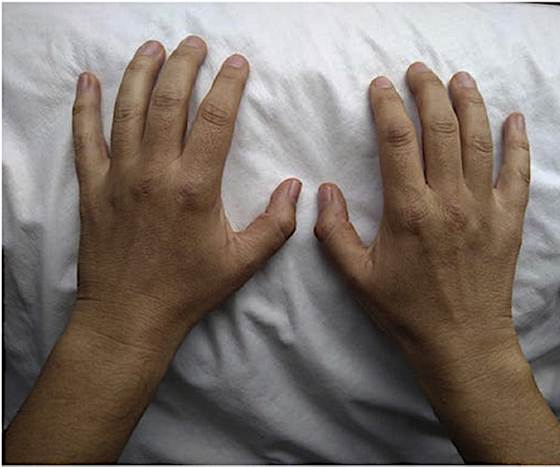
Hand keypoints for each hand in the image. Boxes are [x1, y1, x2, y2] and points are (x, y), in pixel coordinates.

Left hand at [5, 37, 301, 463]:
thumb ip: (276, 224)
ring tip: (152, 48)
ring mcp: (119, 177)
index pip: (214, 120)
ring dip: (139, 73)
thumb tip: (296, 187)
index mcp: (195, 187)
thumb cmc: (188, 290)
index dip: (226, 86)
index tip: (235, 63)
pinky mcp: (93, 188)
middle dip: (182, 66)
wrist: (130, 316)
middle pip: (167, 102)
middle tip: (193, 43)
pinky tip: (88, 80)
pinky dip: (85, 106)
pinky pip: (85, 138)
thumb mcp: (244, 262)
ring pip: (127, 111)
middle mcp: (155, 172)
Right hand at [315, 63, 527, 379]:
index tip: (380, 86)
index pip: (397, 141)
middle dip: (428, 91)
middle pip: (440, 128)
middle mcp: (448, 200)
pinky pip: (517, 172)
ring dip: (469, 103)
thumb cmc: (406, 312)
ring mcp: (483, 207)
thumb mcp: (357, 277)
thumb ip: (334, 232)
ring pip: (479, 140)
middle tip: (418, 70)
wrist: (461, 343)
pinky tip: (513, 118)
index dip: (387, 107)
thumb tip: (324, 190)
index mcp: (409, 211)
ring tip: (458, 79)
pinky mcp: (507, 220)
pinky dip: (517, 142)